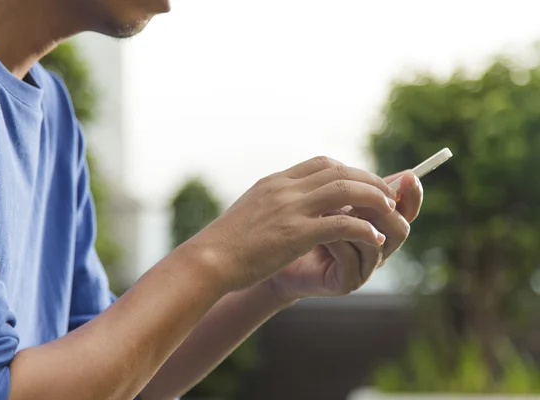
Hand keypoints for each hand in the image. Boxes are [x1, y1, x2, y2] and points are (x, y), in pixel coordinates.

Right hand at [180, 157, 396, 292]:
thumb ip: (273, 202)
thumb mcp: (251, 210)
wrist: (209, 260)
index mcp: (275, 182)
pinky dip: (363, 228)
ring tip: (390, 211)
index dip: (350, 171)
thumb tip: (289, 202)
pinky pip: (340, 223)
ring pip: (345, 190)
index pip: (321, 163)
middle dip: (369, 180)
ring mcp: (290, 209)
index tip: (363, 184)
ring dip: (373, 198)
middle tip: (387, 195)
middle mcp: (285, 189)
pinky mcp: (295, 234)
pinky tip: (375, 238)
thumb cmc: (228, 242)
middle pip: (339, 171)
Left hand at [266, 171, 422, 301]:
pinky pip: (351, 258)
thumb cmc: (297, 227)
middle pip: (400, 228)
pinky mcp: (345, 282)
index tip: (408, 175)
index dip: (412, 194)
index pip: (407, 210)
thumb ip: (352, 186)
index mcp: (376, 225)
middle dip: (381, 207)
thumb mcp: (325, 200)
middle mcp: (374, 247)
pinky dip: (335, 239)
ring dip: (353, 220)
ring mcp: (362, 267)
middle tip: (357, 193)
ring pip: (378, 244)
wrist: (270, 261)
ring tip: (325, 209)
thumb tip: (394, 168)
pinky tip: (314, 229)